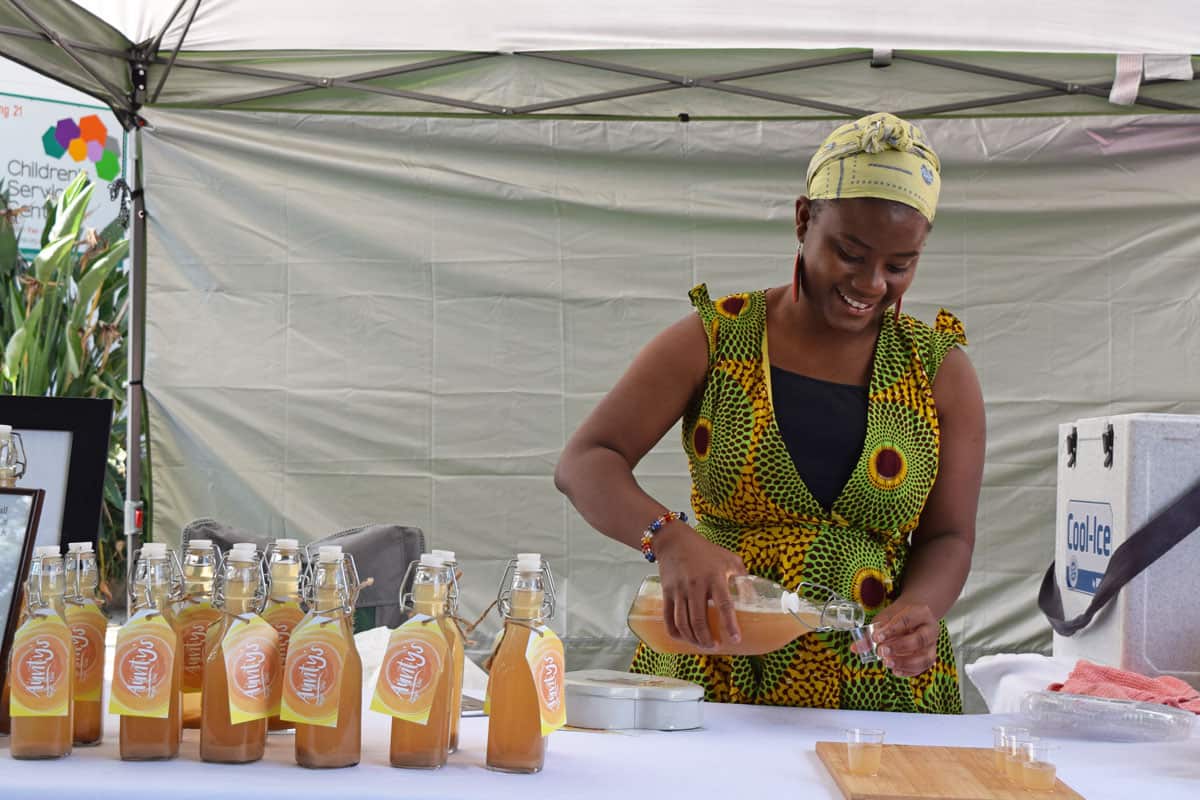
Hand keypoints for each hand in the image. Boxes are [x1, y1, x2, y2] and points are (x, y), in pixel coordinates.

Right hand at [653, 521, 746, 649]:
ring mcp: (679, 590)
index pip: (724, 605)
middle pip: (699, 620)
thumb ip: (742, 577)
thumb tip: (754, 597)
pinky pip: (669, 618)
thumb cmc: (704, 550)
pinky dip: (675, 633)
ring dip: (693, 639)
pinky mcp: (666, 592)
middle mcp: (696, 585)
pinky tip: (683, 639)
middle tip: (716, 647)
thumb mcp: (729, 559)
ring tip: (703, 645)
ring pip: (683, 622)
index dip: (730, 624)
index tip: (736, 639)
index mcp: (715, 577)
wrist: (674, 541)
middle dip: (707, 639)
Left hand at [869, 600, 938, 677]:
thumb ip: (871, 633)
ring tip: (887, 663)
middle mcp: (931, 629)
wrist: (914, 617)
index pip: (907, 621)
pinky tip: (895, 671)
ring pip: (925, 657)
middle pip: (919, 640)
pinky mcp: (931, 657)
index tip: (876, 637)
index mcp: (921, 613)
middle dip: (899, 647)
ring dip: (905, 663)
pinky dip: (909, 671)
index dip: (891, 630)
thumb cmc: (898, 617)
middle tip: (881, 651)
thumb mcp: (884, 619)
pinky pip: (923, 668)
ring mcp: (933, 644)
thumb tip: (855, 648)